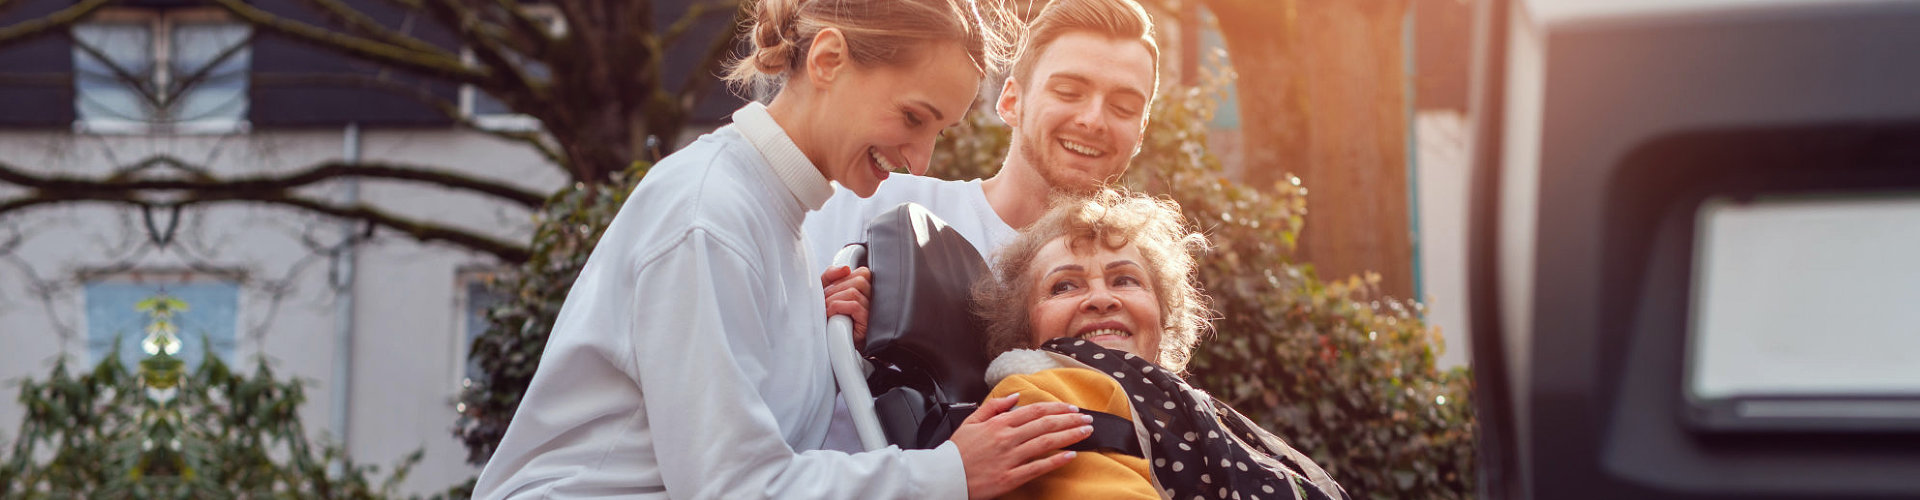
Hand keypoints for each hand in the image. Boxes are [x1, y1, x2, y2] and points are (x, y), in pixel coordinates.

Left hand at [820, 265, 871, 346]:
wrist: (831, 346)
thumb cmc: (829, 320)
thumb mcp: (826, 292)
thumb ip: (831, 275)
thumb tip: (845, 268)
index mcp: (866, 292)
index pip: (863, 273)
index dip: (843, 277)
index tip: (831, 290)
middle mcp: (873, 300)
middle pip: (859, 280)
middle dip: (836, 289)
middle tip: (826, 302)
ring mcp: (872, 312)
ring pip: (854, 292)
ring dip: (834, 299)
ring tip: (827, 310)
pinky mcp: (868, 324)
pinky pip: (854, 305)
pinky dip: (837, 307)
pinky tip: (832, 316)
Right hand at [949, 394, 1092, 498]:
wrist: (943, 477)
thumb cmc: (957, 452)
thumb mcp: (971, 421)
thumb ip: (993, 406)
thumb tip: (1015, 396)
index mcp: (998, 424)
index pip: (1034, 411)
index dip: (1056, 408)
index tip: (1071, 408)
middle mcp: (1006, 438)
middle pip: (1045, 424)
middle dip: (1070, 420)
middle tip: (1087, 419)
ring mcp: (1009, 458)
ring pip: (1045, 443)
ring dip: (1069, 435)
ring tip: (1085, 432)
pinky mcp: (1009, 478)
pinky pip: (1037, 467)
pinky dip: (1055, 461)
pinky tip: (1070, 455)